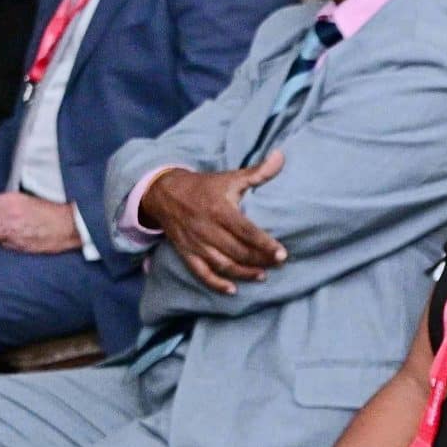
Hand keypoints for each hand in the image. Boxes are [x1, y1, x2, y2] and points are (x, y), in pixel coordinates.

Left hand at [0, 192, 79, 252]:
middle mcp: (9, 213)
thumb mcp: (25, 200)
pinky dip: (0, 243)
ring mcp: (13, 229)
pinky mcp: (19, 243)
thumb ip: (4, 204)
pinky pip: (0, 244)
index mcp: (10, 200)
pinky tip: (5, 240)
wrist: (69, 225)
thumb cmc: (49, 212)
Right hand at [141, 154, 287, 292]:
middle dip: (259, 260)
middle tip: (279, 264)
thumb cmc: (205, 186)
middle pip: (236, 250)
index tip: (283, 254)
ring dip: (243, 273)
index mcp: (219, 210)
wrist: (164, 192)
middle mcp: (206, 229)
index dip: (264, 244)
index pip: (245, 231)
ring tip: (262, 275)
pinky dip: (215, 284)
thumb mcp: (231, 177)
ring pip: (222, 264)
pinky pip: (200, 273)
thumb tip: (281, 156)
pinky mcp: (186, 253)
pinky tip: (232, 290)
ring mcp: (195, 243)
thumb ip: (258, 172)